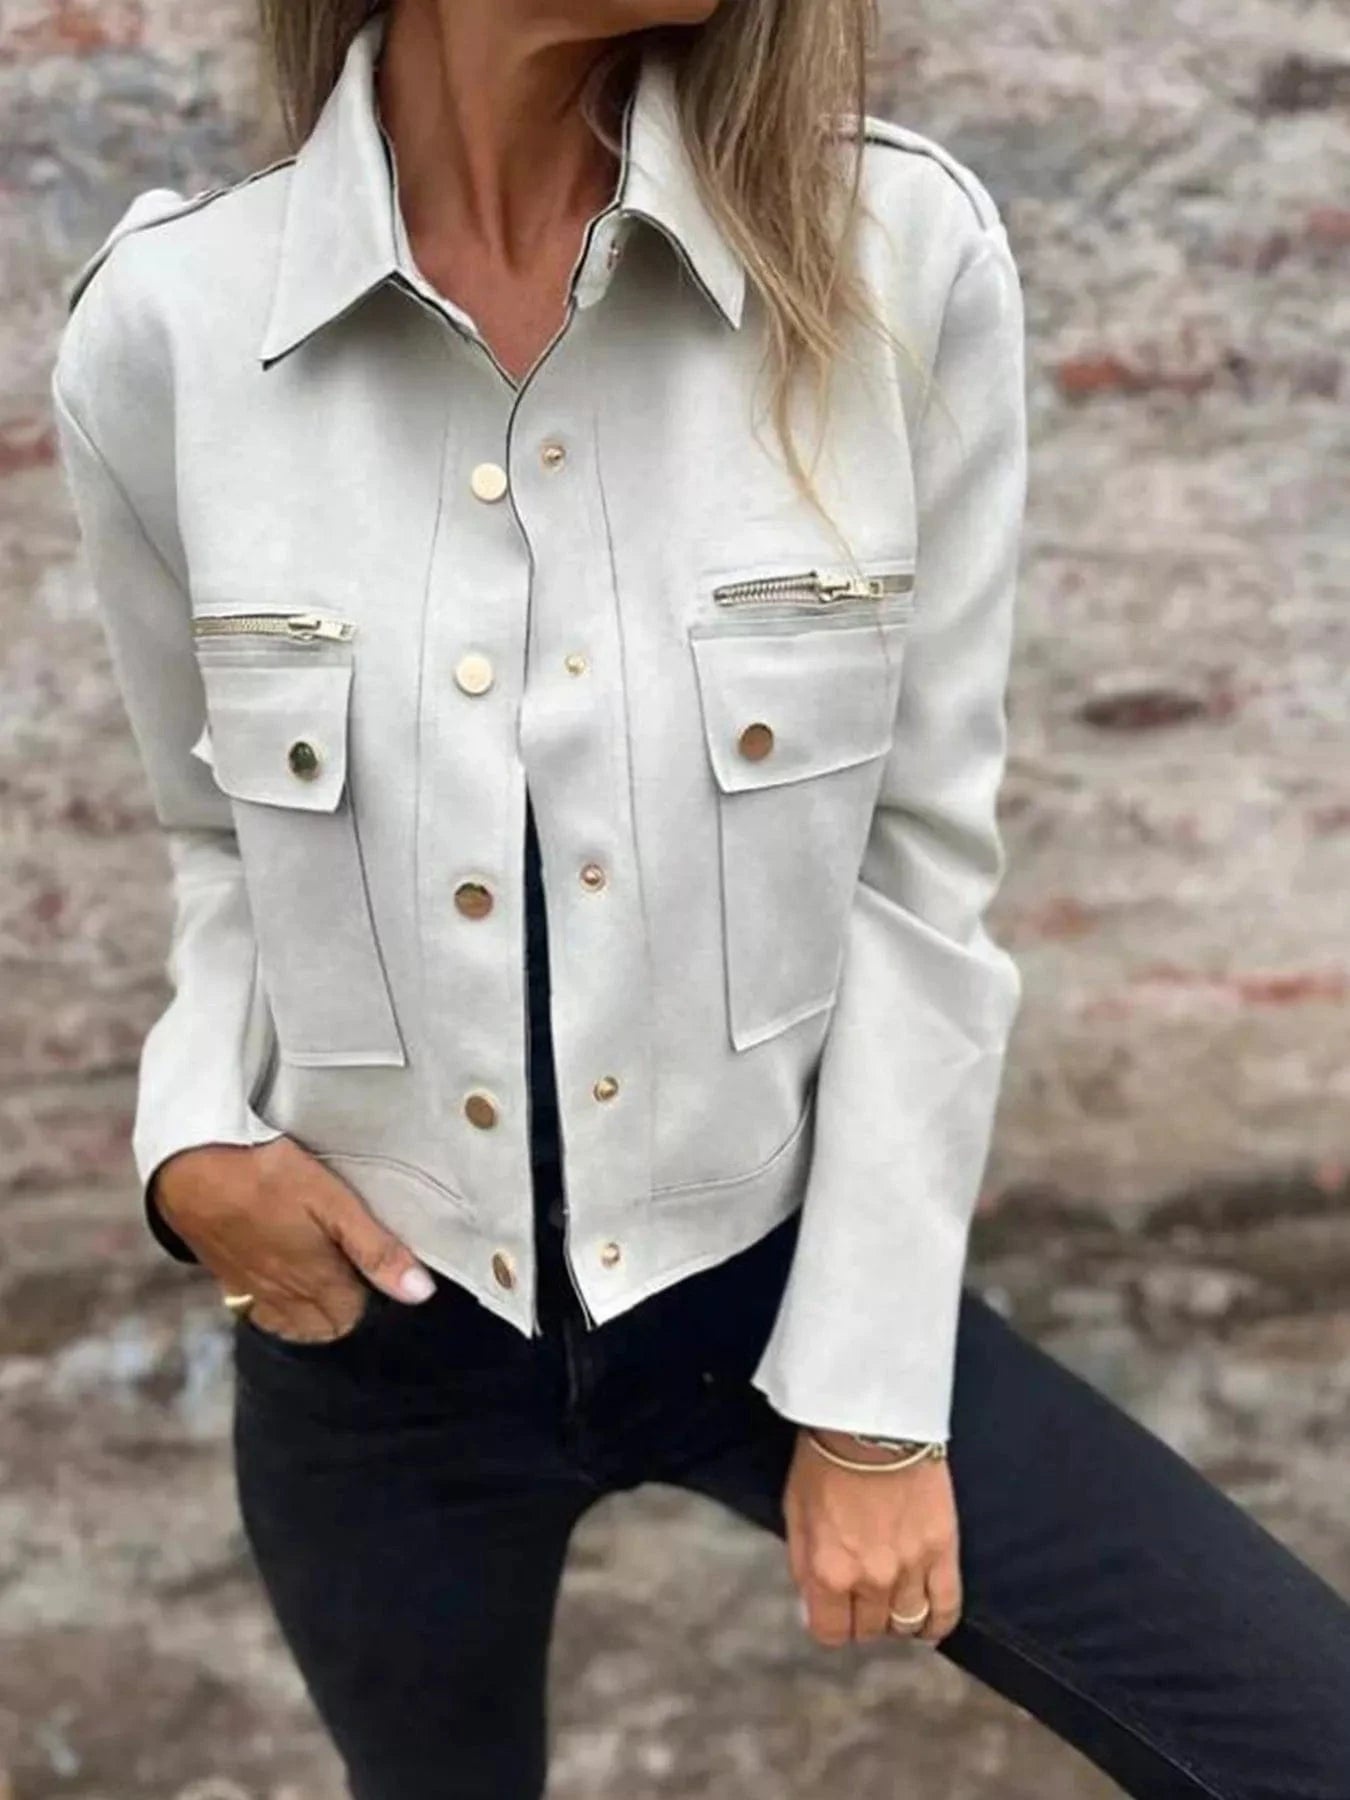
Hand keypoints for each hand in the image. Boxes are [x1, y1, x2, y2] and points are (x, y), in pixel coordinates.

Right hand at [152, 1135, 435, 1341]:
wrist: (189, 1165)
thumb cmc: (267, 1175)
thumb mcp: (333, 1203)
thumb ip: (376, 1249)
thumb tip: (421, 1294)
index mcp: (316, 1281)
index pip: (354, 1314)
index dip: (371, 1292)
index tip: (376, 1264)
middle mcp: (283, 1295)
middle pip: (324, 1325)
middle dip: (345, 1308)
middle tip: (356, 1269)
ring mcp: (250, 1289)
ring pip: (289, 1322)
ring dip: (311, 1311)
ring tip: (325, 1277)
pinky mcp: (225, 1275)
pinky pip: (255, 1309)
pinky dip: (274, 1307)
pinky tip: (281, 1279)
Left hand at [782, 1426, 960, 1647]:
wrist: (870, 1420)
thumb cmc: (826, 1459)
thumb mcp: (795, 1514)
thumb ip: (803, 1568)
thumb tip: (814, 1607)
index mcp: (828, 1571)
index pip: (831, 1633)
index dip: (832, 1624)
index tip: (836, 1611)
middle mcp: (870, 1579)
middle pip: (871, 1629)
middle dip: (864, 1616)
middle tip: (863, 1593)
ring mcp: (911, 1568)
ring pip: (908, 1623)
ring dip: (898, 1617)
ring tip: (894, 1600)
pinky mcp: (943, 1550)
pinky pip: (947, 1607)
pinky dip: (938, 1622)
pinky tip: (929, 1620)